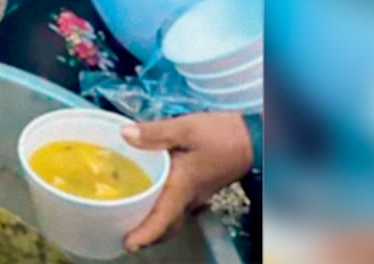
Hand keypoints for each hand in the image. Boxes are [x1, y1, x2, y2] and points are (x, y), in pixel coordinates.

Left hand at [121, 112, 254, 251]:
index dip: (145, 234)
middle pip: (167, 226)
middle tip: (123, 235)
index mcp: (183, 186)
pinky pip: (177, 207)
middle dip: (147, 235)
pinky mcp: (198, 187)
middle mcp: (189, 197)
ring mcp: (196, 195)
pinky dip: (161, 209)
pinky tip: (149, 196)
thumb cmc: (221, 135)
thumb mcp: (184, 128)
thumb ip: (155, 133)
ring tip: (131, 220)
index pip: (163, 219)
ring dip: (154, 224)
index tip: (129, 244)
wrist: (250, 137)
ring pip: (173, 219)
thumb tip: (125, 135)